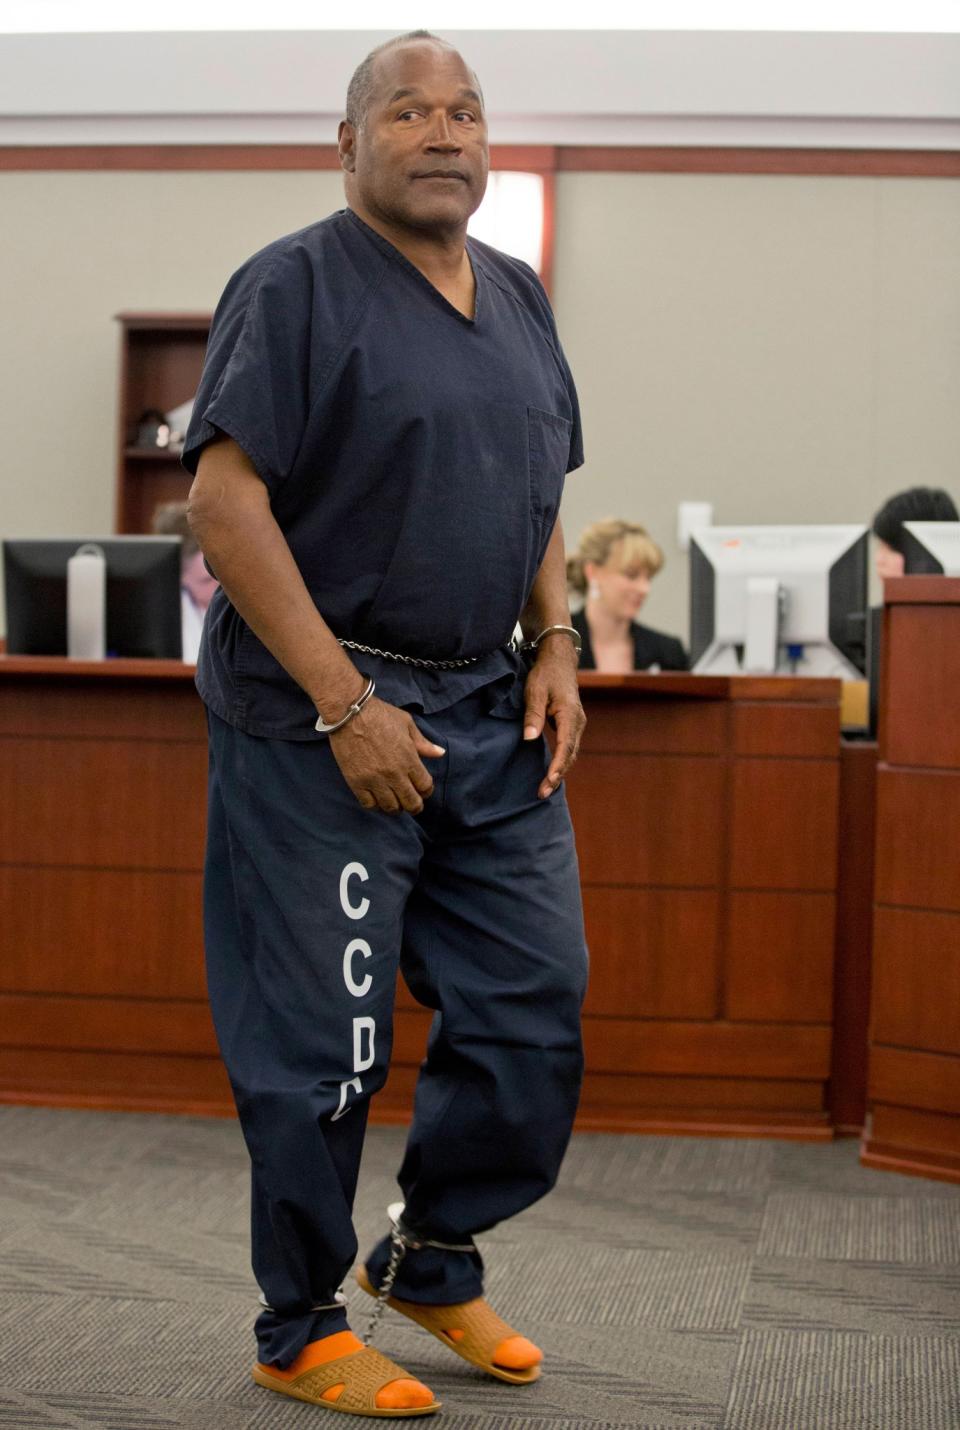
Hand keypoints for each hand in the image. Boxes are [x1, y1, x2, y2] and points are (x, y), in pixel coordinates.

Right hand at [329, 697, 444, 813]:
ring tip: (394, 802)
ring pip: (390, 807)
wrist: (349, 713)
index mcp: (409, 759)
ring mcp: (374, 779)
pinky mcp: (356, 782)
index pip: (425, 786)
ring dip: (395, 807)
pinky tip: (376, 798)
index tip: (423, 789)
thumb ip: (423, 743)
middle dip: (415, 805)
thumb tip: (440, 753)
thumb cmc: (380, 715)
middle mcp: (394, 773)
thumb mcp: (407, 724)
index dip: (427, 791)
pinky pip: (369, 804)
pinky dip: (375, 804)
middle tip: (412, 803)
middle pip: (411, 802)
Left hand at [522, 638, 585, 797]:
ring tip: (545, 789)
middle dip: (557, 775)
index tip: (549, 781)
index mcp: (570, 714)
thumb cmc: (545, 674)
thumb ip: (532, 715)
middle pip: (570, 755)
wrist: (559, 660)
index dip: (558, 766)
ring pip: (571, 753)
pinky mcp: (572, 725)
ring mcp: (577, 724)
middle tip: (542, 793)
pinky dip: (561, 761)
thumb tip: (529, 739)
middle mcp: (578, 722)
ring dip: (560, 771)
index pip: (566, 746)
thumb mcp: (534, 691)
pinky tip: (551, 773)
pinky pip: (569, 747)